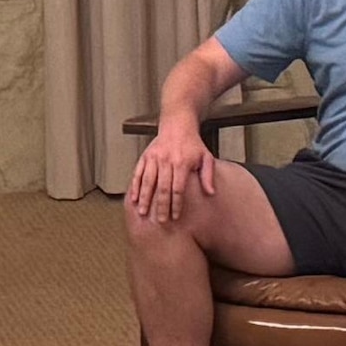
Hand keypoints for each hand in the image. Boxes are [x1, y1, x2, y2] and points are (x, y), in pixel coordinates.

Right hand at [128, 115, 213, 230]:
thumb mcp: (206, 157)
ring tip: (142, 213)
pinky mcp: (146, 156)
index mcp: (182, 163)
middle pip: (162, 188)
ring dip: (145, 198)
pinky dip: (135, 186)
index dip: (176, 204)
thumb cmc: (193, 144)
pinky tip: (134, 198)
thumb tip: (211, 193)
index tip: (175, 217)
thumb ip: (208, 175)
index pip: (178, 188)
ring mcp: (154, 158)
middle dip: (160, 206)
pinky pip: (138, 173)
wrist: (177, 124)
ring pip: (148, 181)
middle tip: (159, 221)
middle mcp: (166, 161)